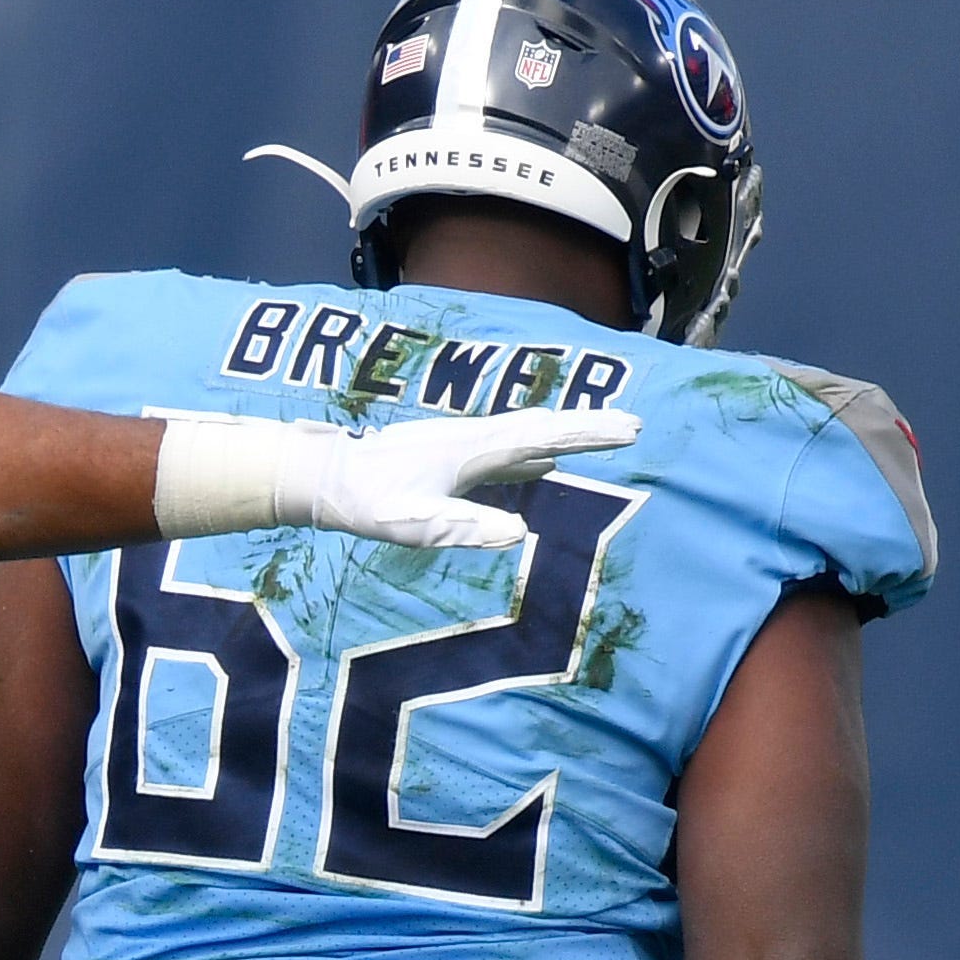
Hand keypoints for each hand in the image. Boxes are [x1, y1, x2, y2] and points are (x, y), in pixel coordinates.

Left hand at [299, 405, 641, 548]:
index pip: (543, 437)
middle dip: (588, 428)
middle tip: (632, 427)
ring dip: (565, 437)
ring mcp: (463, 447)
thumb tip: (518, 532)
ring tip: (602, 439)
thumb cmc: (368, 503)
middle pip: (542, 429)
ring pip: (526, 438)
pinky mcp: (451, 459)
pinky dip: (534, 453)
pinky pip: (505, 453)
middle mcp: (474, 440)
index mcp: (474, 449)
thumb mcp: (415, 525)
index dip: (587, 433)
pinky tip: (544, 463)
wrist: (326, 479)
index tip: (628, 428)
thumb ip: (464, 527)